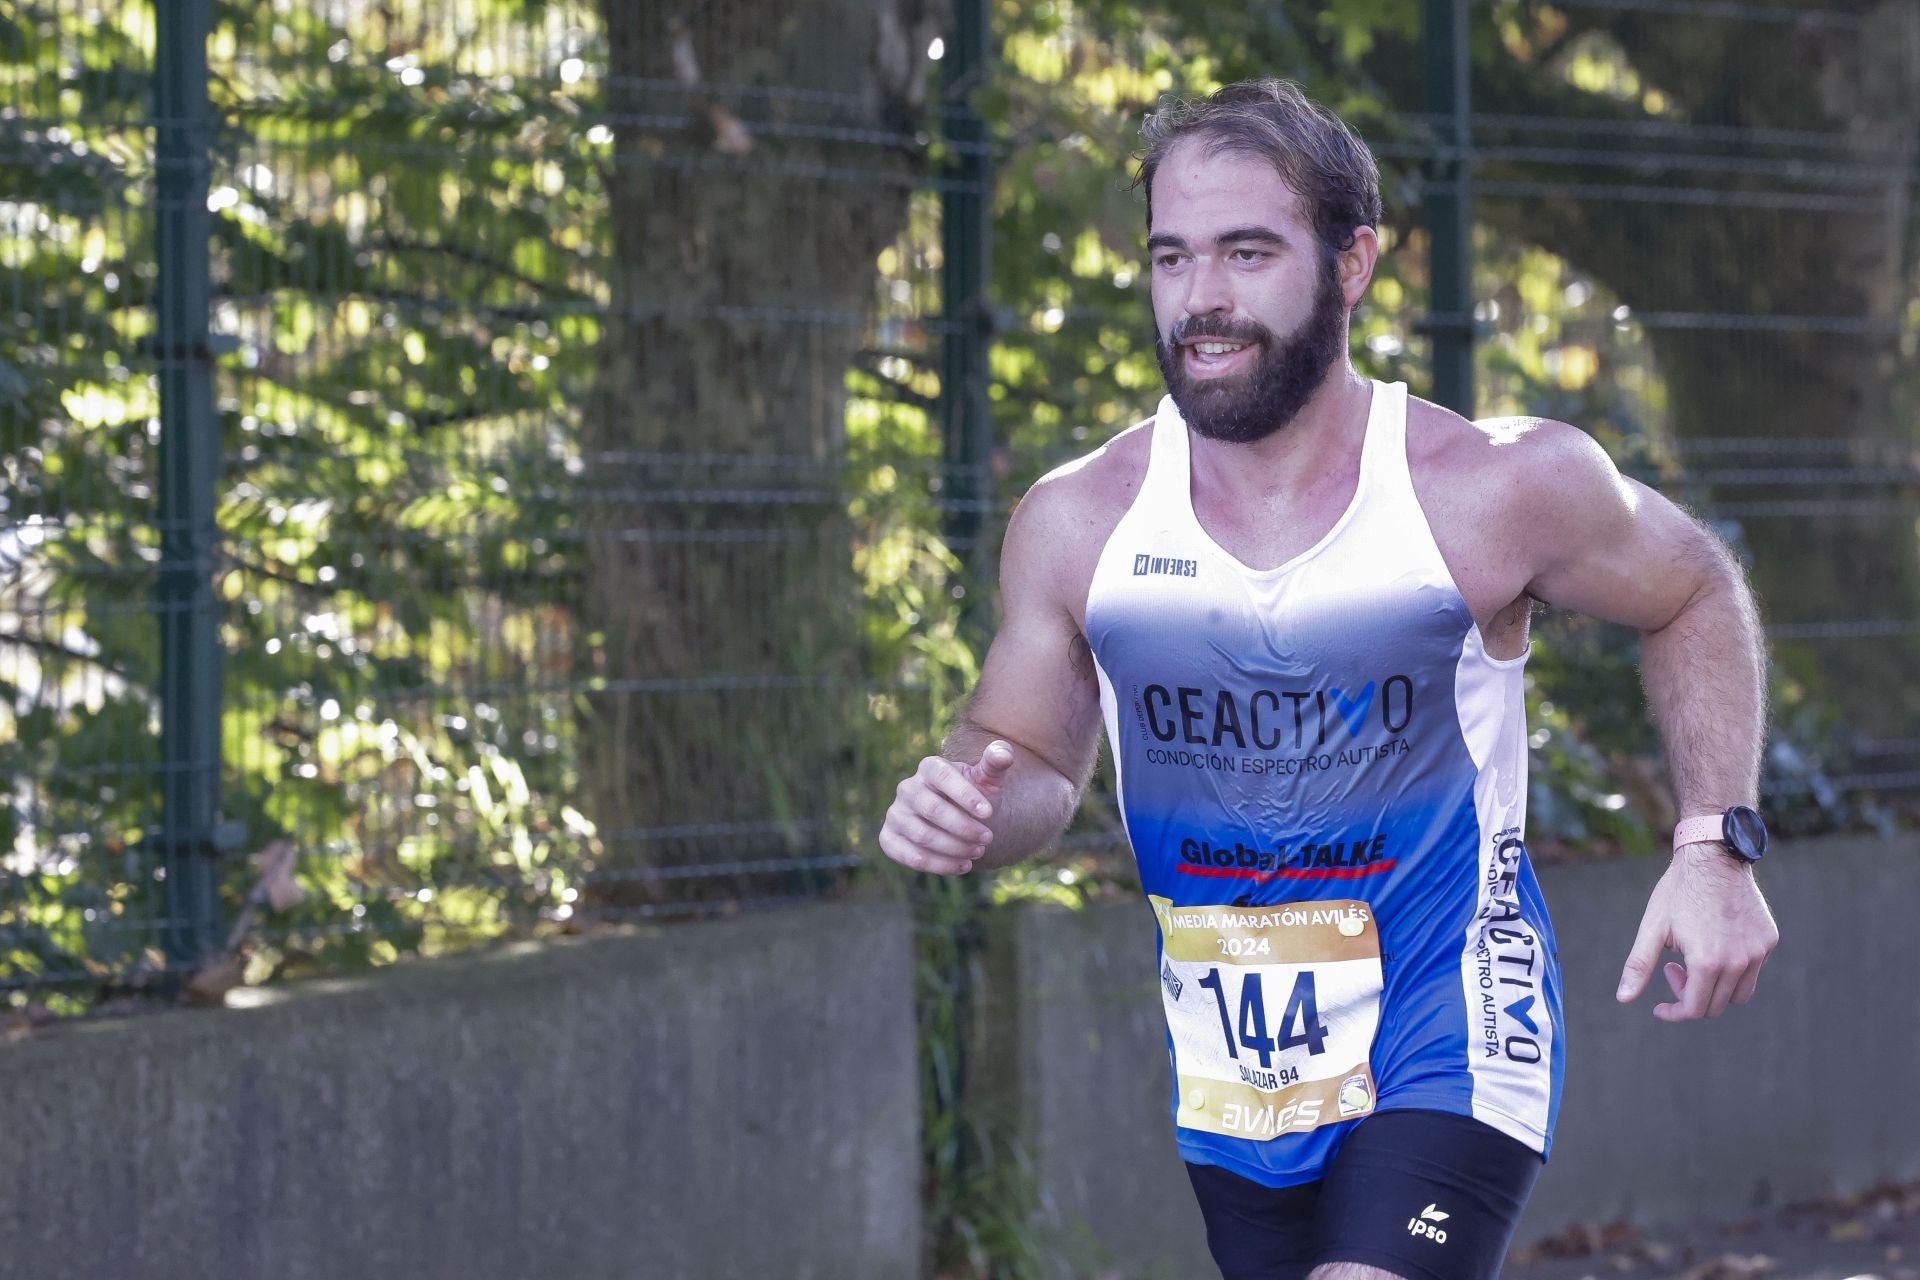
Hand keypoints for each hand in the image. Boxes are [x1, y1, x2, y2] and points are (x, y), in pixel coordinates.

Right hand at [879, 741, 1015, 875]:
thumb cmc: (976, 797)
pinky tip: (962, 866)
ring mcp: (895, 814)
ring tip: (978, 852)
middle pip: (933, 810)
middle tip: (988, 839)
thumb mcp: (989, 780)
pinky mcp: (889, 838)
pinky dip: (938, 864)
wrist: (963, 822)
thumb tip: (1004, 753)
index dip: (965, 795)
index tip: (989, 813)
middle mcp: (907, 788)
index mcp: (929, 767)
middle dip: (964, 827)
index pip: (943, 776)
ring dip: (954, 848)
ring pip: (922, 835)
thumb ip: (997, 762)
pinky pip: (909, 855)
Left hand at [1616, 843, 1778, 1019]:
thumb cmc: (1677, 891)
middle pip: (1716, 1005)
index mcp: (1707, 962)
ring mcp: (1757, 952)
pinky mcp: (1768, 939)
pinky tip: (1715, 944)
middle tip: (1673, 967)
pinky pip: (1753, 970)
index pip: (1694, 1009)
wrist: (1713, 856)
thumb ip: (1639, 966)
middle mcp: (1738, 962)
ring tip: (1694, 959)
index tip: (1659, 1007)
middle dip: (1690, 995)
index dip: (1674, 1012)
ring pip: (1738, 993)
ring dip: (1714, 987)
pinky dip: (1733, 969)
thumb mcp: (1652, 928)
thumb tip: (1623, 999)